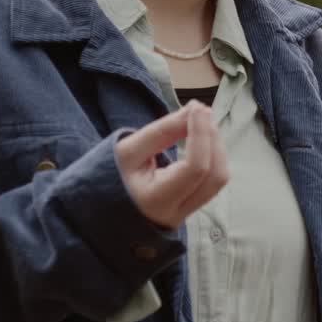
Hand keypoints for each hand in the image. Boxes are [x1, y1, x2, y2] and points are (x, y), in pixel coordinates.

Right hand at [115, 101, 228, 228]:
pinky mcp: (191, 209)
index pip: (195, 167)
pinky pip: (213, 182)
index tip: (198, 107)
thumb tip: (195, 111)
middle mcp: (175, 213)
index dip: (201, 134)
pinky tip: (203, 140)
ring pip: (218, 180)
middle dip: (213, 139)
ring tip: (203, 123)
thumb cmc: (111, 176)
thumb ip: (162, 131)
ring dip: (217, 147)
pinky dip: (214, 157)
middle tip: (201, 112)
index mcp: (156, 201)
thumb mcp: (128, 151)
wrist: (103, 208)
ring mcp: (186, 214)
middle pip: (214, 175)